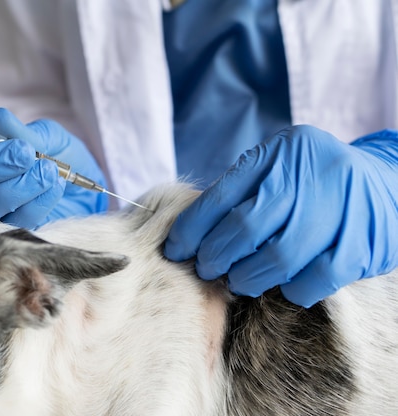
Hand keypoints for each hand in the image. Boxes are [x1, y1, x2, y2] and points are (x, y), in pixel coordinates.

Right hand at [0, 76, 107, 227]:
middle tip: (23, 154)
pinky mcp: (1, 237)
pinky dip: (35, 202)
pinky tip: (52, 188)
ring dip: (17, 185)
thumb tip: (2, 123)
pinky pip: (9, 223)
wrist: (85, 195)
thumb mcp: (50, 138)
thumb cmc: (57, 160)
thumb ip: (28, 132)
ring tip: (47, 171)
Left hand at [164, 125, 397, 306]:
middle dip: (216, 256)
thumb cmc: (313, 179)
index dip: (191, 229)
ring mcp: (338, 209)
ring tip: (238, 281)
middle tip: (207, 269)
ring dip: (249, 277)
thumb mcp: (276, 166)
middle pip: (245, 228)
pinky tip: (283, 286)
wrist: (383, 181)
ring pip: (278, 257)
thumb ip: (241, 191)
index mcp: (278, 154)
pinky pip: (315, 279)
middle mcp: (308, 176)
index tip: (176, 250)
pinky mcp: (362, 242)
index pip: (221, 196)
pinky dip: (292, 289)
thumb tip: (192, 234)